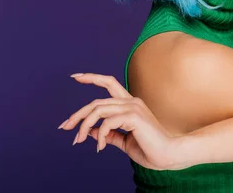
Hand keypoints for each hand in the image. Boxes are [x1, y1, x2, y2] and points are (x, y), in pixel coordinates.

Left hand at [58, 73, 190, 170]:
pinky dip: (99, 135)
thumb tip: (90, 131)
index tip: (75, 76)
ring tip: (79, 141)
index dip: (92, 77)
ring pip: (98, 110)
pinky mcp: (134, 116)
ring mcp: (133, 107)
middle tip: (64, 128)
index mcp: (131, 104)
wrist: (168, 156)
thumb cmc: (150, 150)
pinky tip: (100, 147)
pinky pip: (107, 122)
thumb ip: (108, 134)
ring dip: (83, 126)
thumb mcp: (124, 141)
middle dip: (77, 114)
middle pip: (96, 101)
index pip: (109, 83)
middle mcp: (132, 101)